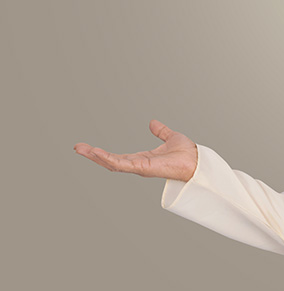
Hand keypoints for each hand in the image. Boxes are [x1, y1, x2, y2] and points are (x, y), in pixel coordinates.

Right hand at [74, 120, 197, 181]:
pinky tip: (97, 153)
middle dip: (93, 156)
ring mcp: (140, 167)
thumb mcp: (170, 137)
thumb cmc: (187, 154)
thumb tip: (153, 123)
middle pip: (110, 162)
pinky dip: (109, 159)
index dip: (103, 154)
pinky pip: (122, 164)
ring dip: (96, 157)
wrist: (197, 161)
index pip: (117, 157)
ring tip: (81, 149)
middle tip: (78, 148)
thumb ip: (161, 131)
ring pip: (113, 164)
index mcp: (142, 159)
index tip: (89, 148)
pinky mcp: (143, 168)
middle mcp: (138, 165)